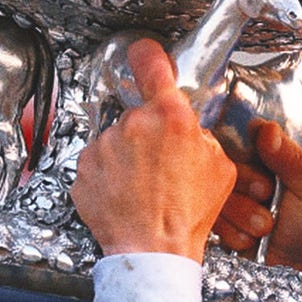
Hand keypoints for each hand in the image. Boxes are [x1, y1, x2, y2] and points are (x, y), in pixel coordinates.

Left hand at [71, 38, 235, 261]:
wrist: (154, 250)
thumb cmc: (187, 213)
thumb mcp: (219, 166)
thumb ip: (200, 136)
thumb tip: (189, 129)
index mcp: (170, 117)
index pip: (151, 64)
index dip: (148, 54)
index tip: (144, 51)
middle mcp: (133, 124)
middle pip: (138, 114)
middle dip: (148, 132)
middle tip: (160, 162)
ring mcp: (104, 146)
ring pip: (116, 140)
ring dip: (126, 155)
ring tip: (143, 184)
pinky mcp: (83, 169)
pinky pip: (97, 162)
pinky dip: (108, 174)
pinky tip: (125, 192)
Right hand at [213, 120, 301, 280]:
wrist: (292, 273)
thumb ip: (295, 159)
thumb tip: (267, 130)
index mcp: (274, 153)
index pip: (248, 132)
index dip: (251, 150)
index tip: (265, 173)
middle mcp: (248, 168)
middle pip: (227, 156)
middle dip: (247, 182)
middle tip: (266, 196)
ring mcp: (229, 192)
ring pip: (215, 186)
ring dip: (240, 211)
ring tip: (263, 226)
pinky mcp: (214, 216)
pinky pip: (208, 213)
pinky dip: (230, 229)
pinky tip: (247, 239)